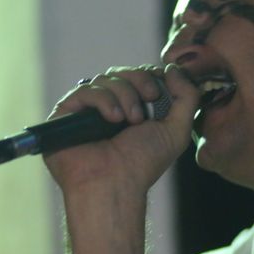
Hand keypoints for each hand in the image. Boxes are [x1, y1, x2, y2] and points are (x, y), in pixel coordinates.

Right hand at [43, 64, 198, 196]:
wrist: (115, 185)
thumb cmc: (144, 163)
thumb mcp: (177, 130)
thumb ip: (187, 97)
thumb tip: (174, 68)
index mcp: (133, 110)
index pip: (139, 75)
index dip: (150, 75)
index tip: (160, 91)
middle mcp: (109, 107)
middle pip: (123, 72)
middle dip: (141, 81)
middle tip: (151, 99)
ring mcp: (87, 110)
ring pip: (106, 78)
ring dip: (125, 94)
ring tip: (131, 120)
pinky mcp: (67, 113)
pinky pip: (85, 90)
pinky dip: (104, 100)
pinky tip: (113, 118)